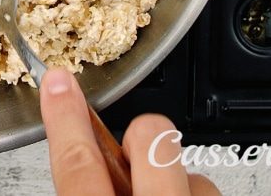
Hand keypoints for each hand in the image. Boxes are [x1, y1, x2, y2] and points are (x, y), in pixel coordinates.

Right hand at [40, 68, 220, 195]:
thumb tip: (79, 169)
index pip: (78, 165)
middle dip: (143, 133)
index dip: (67, 120)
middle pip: (150, 137)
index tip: (59, 85)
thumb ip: (83, 192)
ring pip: (192, 172)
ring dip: (177, 184)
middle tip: (134, 152)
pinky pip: (212, 193)